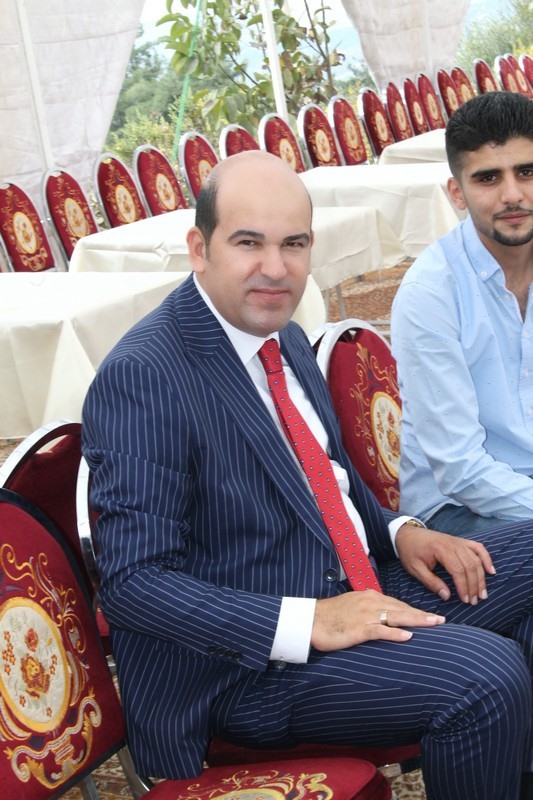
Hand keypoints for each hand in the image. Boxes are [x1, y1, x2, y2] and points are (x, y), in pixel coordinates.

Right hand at [311, 590, 444, 650]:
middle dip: (422, 614)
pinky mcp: (358, 628)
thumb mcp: (352, 609)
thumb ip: (369, 611)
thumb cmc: (330, 616)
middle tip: (441, 620)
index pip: (397, 604)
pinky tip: (407, 636)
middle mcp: (370, 602)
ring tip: (433, 624)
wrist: (310, 620)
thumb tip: (383, 619)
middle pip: (402, 608)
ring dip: (416, 620)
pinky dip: (394, 633)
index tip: (430, 616)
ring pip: (396, 616)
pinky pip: (380, 630)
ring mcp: (365, 614)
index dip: (415, 611)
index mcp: (369, 597)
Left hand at [396, 523, 495, 604]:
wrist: (407, 534)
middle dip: (475, 585)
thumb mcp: (415, 569)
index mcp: (441, 549)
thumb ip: (431, 583)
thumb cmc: (410, 552)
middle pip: (470, 566)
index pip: (458, 570)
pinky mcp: (461, 541)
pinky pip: (478, 548)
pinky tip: (491, 571)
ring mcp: (458, 541)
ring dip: (481, 577)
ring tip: (483, 593)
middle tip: (475, 601)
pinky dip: (486, 559)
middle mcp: (453, 543)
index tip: (465, 600)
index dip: (464, 587)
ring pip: (476, 559)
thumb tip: (447, 596)